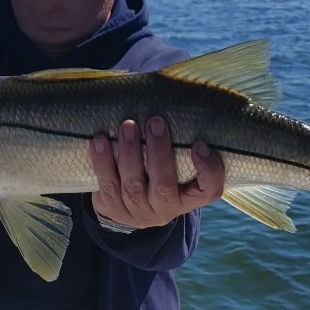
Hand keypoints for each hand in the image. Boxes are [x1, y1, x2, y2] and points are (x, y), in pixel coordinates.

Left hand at [90, 116, 223, 228]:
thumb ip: (183, 143)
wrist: (129, 203)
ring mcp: (137, 212)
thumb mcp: (178, 164)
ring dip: (129, 153)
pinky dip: (103, 162)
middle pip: (164, 186)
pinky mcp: (112, 209)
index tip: (199, 145)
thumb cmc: (161, 173)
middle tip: (155, 122)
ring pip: (132, 186)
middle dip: (159, 152)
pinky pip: (107, 185)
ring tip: (128, 126)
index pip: (209, 190)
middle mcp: (165, 209)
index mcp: (189, 198)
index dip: (208, 171)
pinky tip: (100, 141)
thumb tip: (178, 96)